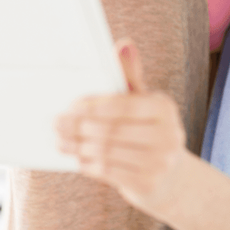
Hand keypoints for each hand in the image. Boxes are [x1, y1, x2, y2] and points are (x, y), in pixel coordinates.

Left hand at [56, 39, 189, 215]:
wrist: (171, 175)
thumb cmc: (149, 128)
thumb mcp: (144, 101)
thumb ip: (130, 74)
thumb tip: (123, 44)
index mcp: (163, 108)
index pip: (121, 105)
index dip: (93, 106)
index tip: (70, 106)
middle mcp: (167, 135)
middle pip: (111, 130)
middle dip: (79, 127)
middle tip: (57, 124)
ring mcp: (159, 162)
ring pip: (107, 152)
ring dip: (78, 146)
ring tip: (61, 141)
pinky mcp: (148, 184)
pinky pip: (109, 173)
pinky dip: (89, 164)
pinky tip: (77, 157)